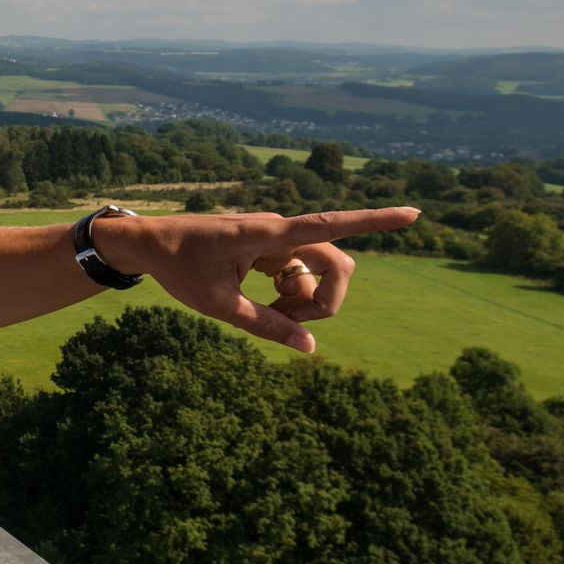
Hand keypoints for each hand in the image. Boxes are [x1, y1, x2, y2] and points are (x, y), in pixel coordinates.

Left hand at [96, 205, 419, 355]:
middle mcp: (279, 232)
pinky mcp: (270, 250)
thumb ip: (266, 326)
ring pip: (317, 275)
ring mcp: (277, 241)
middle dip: (325, 302)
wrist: (148, 244)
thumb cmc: (178, 269)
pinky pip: (300, 276)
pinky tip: (264, 304)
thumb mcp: (219, 306)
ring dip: (304, 303)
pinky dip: (291, 297)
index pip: (331, 225)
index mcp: (268, 235)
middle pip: (335, 267)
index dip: (375, 221)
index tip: (415, 213)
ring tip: (266, 313)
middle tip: (287, 323)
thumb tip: (310, 350)